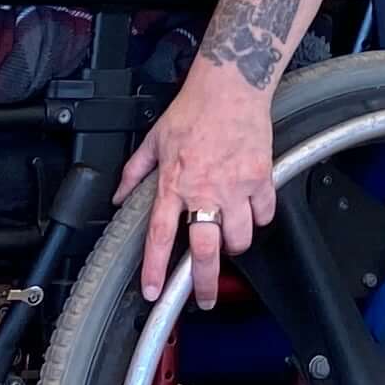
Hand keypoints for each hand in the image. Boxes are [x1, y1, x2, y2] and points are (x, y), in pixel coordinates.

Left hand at [122, 62, 278, 308]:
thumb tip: (119, 196)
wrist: (231, 86)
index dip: (156, 268)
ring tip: (228, 241)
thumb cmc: (193, 109)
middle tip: (205, 299)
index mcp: (174, 183)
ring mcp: (236, 186)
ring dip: (234, 246)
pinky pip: (264, 213)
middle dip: (204, 282)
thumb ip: (135, 172)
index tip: (153, 292)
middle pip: (205, 250)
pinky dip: (259, 218)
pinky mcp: (261, 177)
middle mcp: (205, 190)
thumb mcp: (154, 140)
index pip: (161, 235)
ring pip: (239, 237)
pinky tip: (252, 213)